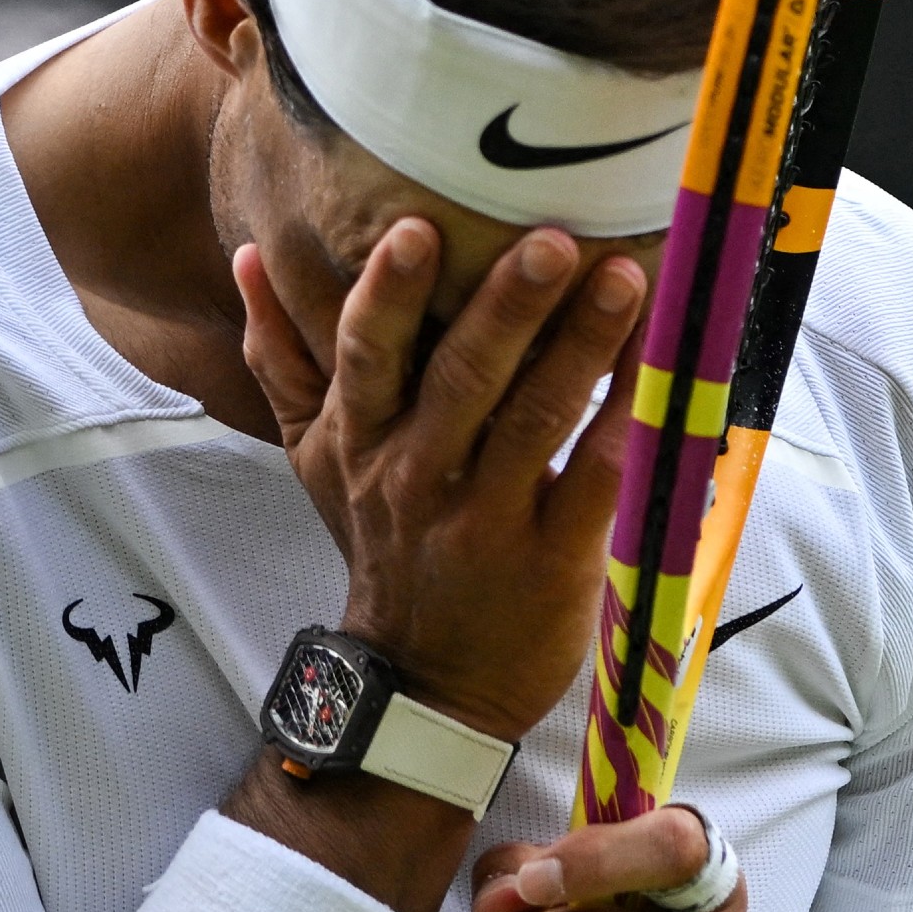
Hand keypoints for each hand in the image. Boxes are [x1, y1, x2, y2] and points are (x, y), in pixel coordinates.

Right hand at [234, 221, 642, 741]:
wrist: (426, 684)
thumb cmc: (385, 547)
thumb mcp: (316, 460)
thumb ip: (281, 359)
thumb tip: (250, 257)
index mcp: (362, 441)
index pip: (366, 357)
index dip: (388, 294)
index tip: (415, 226)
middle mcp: (419, 476)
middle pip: (461, 377)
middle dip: (506, 304)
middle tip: (551, 237)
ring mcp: (487, 519)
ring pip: (535, 420)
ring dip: (582, 346)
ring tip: (623, 278)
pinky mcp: (553, 557)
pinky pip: (594, 478)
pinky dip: (628, 418)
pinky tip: (662, 365)